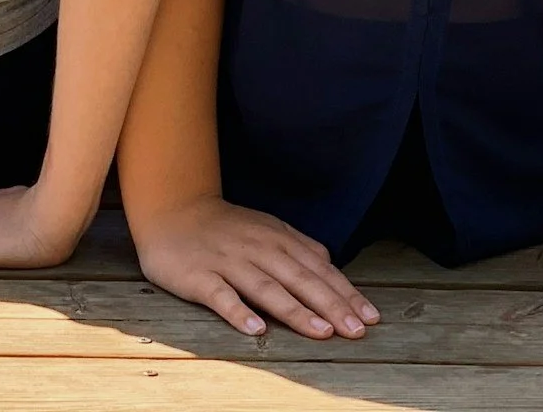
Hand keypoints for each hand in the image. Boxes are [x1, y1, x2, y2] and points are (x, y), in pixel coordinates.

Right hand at [133, 194, 381, 340]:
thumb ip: (299, 247)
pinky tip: (255, 329)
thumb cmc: (226, 227)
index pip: (319, 270)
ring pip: (267, 288)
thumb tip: (331, 266)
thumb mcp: (268, 229)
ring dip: (296, 310)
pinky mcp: (199, 276)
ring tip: (320, 331)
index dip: (345, 294)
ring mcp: (229, 262)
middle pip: (301, 280)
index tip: (370, 317)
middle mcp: (259, 250)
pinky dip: (238, 312)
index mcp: (279, 239)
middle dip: (332, 306)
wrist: (172, 209)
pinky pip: (221, 296)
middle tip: (357, 330)